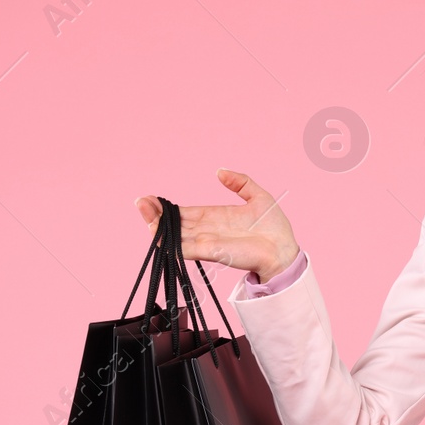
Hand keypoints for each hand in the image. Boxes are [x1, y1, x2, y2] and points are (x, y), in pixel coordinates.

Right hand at [134, 169, 299, 279]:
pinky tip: (157, 236)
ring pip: (175, 235)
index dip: (166, 207)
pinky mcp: (212, 252)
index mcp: (213, 217)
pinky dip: (171, 244)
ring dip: (157, 226)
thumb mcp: (258, 196)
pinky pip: (186, 249)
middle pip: (174, 223)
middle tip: (140, 202)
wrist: (284, 249)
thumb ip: (240, 182)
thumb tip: (220, 171)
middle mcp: (206, 230)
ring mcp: (208, 242)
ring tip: (143, 212)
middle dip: (155, 214)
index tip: (150, 198)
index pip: (183, 213)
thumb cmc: (274, 228)